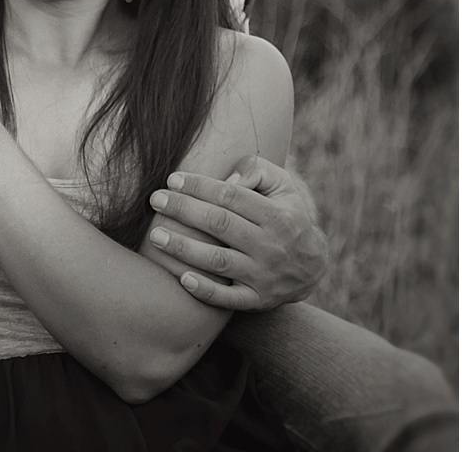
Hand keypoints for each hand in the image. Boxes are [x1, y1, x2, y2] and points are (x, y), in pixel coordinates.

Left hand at [147, 155, 328, 310]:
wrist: (312, 266)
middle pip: (220, 224)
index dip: (199, 186)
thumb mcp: (283, 186)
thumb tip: (229, 176)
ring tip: (156, 236)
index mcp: (276, 215)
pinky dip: (205, 291)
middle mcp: (270, 246)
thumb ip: (257, 170)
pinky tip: (182, 278)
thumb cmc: (285, 214)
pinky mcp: (257, 299)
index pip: (231, 196)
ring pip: (218, 261)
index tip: (172, 179)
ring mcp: (263, 275)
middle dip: (184, 210)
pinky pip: (229, 298)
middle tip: (155, 199)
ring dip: (184, 248)